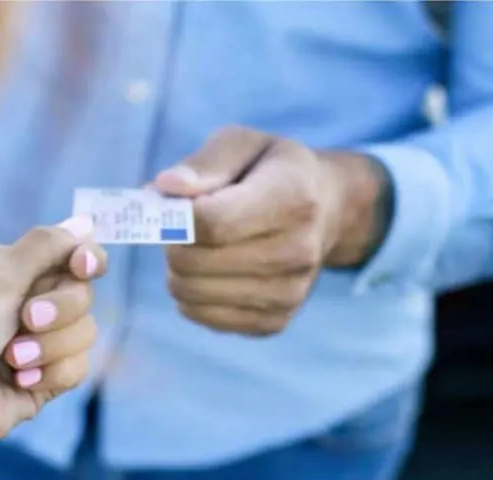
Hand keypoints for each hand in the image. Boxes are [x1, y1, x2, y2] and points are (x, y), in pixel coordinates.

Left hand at [0, 216, 106, 458]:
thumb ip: (45, 246)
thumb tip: (85, 224)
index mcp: (10, 270)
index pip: (68, 254)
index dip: (85, 259)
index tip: (83, 266)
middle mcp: (25, 303)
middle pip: (83, 293)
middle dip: (59, 309)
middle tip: (26, 318)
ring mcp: (38, 343)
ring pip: (86, 332)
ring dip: (50, 346)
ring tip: (12, 359)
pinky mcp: (46, 380)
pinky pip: (78, 368)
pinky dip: (50, 373)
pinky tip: (19, 381)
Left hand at [153, 125, 388, 336]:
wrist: (327, 211)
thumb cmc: (272, 171)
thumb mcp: (243, 144)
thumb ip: (204, 163)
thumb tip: (166, 188)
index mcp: (293, 197)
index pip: (211, 222)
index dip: (175, 215)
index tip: (172, 203)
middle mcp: (298, 251)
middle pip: (194, 262)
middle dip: (172, 241)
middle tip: (184, 224)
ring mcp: (290, 293)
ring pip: (190, 292)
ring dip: (179, 268)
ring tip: (200, 245)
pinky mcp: (275, 322)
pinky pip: (202, 316)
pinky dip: (193, 294)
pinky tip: (212, 271)